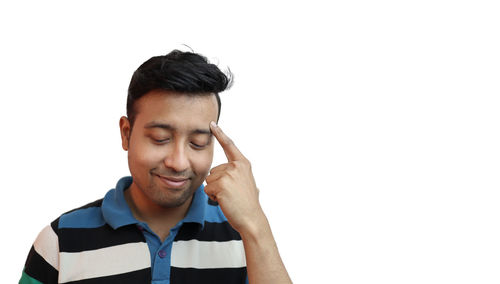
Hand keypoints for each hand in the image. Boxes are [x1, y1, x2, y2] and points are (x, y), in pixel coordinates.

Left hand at [205, 121, 265, 235]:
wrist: (251, 219)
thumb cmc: (246, 204)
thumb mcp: (245, 183)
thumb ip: (235, 173)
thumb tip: (223, 174)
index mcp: (243, 164)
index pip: (229, 146)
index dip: (220, 134)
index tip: (212, 123)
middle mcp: (236, 166)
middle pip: (213, 170)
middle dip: (217, 183)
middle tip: (232, 194)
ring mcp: (229, 174)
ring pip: (209, 180)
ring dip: (215, 191)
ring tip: (229, 198)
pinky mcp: (221, 184)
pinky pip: (208, 189)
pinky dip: (213, 197)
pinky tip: (225, 201)